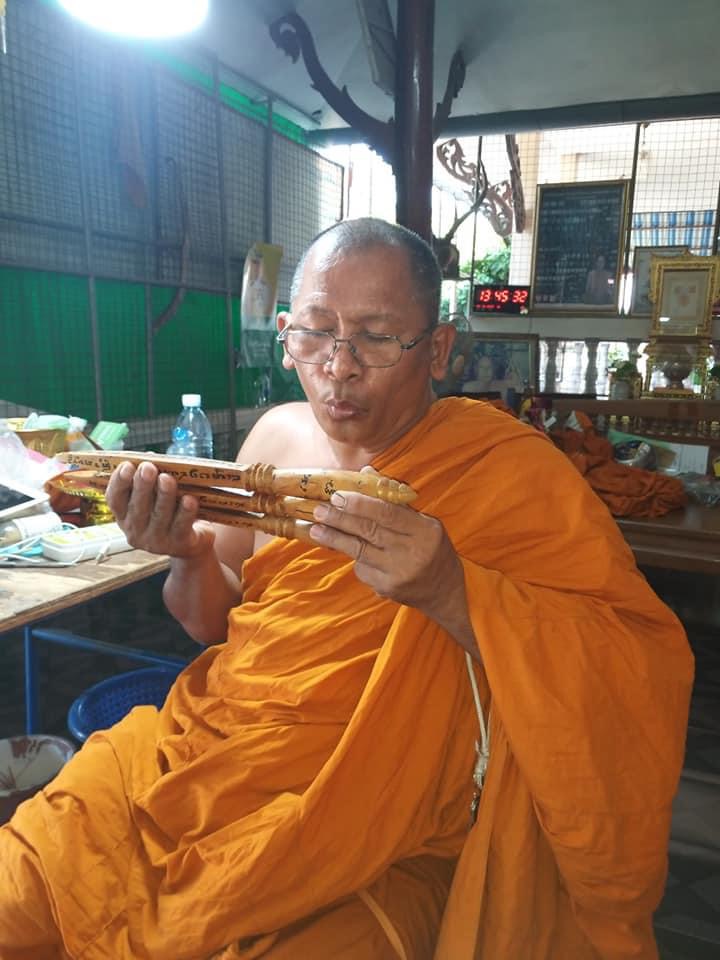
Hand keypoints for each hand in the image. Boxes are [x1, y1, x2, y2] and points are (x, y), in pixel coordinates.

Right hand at [105, 460, 215, 558]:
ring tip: (167, 479)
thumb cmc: (169, 510)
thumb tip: (151, 456)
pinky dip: (185, 512)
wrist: (191, 541)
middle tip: (147, 467)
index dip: (118, 483)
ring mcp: (156, 541)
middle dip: (142, 486)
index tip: (127, 465)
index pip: (114, 500)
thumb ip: (151, 478)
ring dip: (164, 496)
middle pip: (137, 507)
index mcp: (125, 516)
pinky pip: (181, 526)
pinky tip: (189, 499)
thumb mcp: (155, 496)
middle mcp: (136, 531)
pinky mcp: (178, 544)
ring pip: (160, 515)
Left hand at [308, 484, 461, 616]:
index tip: (338, 496)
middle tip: (319, 510)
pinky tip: (348, 549)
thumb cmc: (431, 548)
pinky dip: (354, 557)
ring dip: (335, 538)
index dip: (360, 504)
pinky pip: (362, 568)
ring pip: (359, 551)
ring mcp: (398, 573)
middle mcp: (412, 552)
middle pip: (369, 531)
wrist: (444, 590)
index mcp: (424, 531)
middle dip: (340, 519)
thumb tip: (366, 472)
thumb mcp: (423, 522)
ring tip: (316, 528)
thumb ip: (394, 500)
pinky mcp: (386, 588)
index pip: (387, 513)